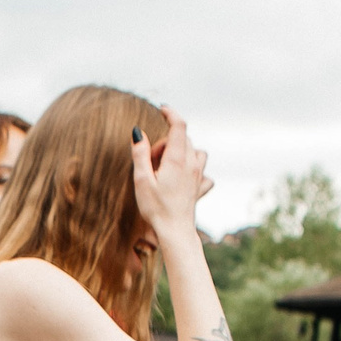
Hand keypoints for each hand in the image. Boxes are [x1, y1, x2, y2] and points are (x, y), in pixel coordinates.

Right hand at [127, 106, 205, 242]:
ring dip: (182, 152)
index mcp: (177, 159)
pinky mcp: (200, 187)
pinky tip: (185, 178)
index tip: (161, 109)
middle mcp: (191, 163)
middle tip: (150, 162)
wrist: (175, 232)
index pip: (179, 125)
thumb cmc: (155, 208)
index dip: (170, 113)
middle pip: (182, 139)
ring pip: (195, 151)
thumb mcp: (141, 180)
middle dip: (165, 143)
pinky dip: (194, 168)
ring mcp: (198, 175)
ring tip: (167, 167)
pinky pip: (202, 171)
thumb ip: (140, 154)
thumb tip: (138, 132)